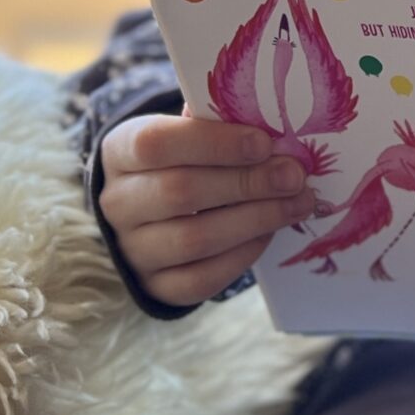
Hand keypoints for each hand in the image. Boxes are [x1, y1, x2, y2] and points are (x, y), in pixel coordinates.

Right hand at [98, 108, 311, 307]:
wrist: (149, 219)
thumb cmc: (179, 163)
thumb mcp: (185, 135)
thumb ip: (218, 128)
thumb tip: (272, 128)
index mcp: (120, 153)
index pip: (155, 144)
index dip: (214, 143)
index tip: (264, 143)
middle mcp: (117, 204)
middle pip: (180, 193)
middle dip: (247, 183)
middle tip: (293, 176)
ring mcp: (133, 250)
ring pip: (194, 239)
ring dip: (255, 219)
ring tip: (297, 203)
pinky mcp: (156, 287)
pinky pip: (202, 279)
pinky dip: (242, 255)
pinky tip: (268, 233)